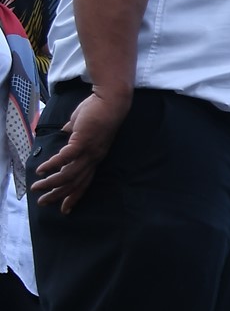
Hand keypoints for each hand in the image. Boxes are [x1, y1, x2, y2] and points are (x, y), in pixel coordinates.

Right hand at [32, 89, 130, 212]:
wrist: (111, 100)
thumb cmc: (98, 112)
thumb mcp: (83, 128)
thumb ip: (74, 134)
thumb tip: (64, 133)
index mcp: (94, 157)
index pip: (85, 182)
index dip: (74, 196)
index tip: (65, 209)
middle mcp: (94, 158)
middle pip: (75, 183)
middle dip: (58, 195)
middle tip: (43, 202)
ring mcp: (89, 151)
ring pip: (69, 174)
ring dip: (52, 183)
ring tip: (37, 187)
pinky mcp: (83, 141)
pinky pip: (66, 158)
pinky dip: (53, 165)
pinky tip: (42, 169)